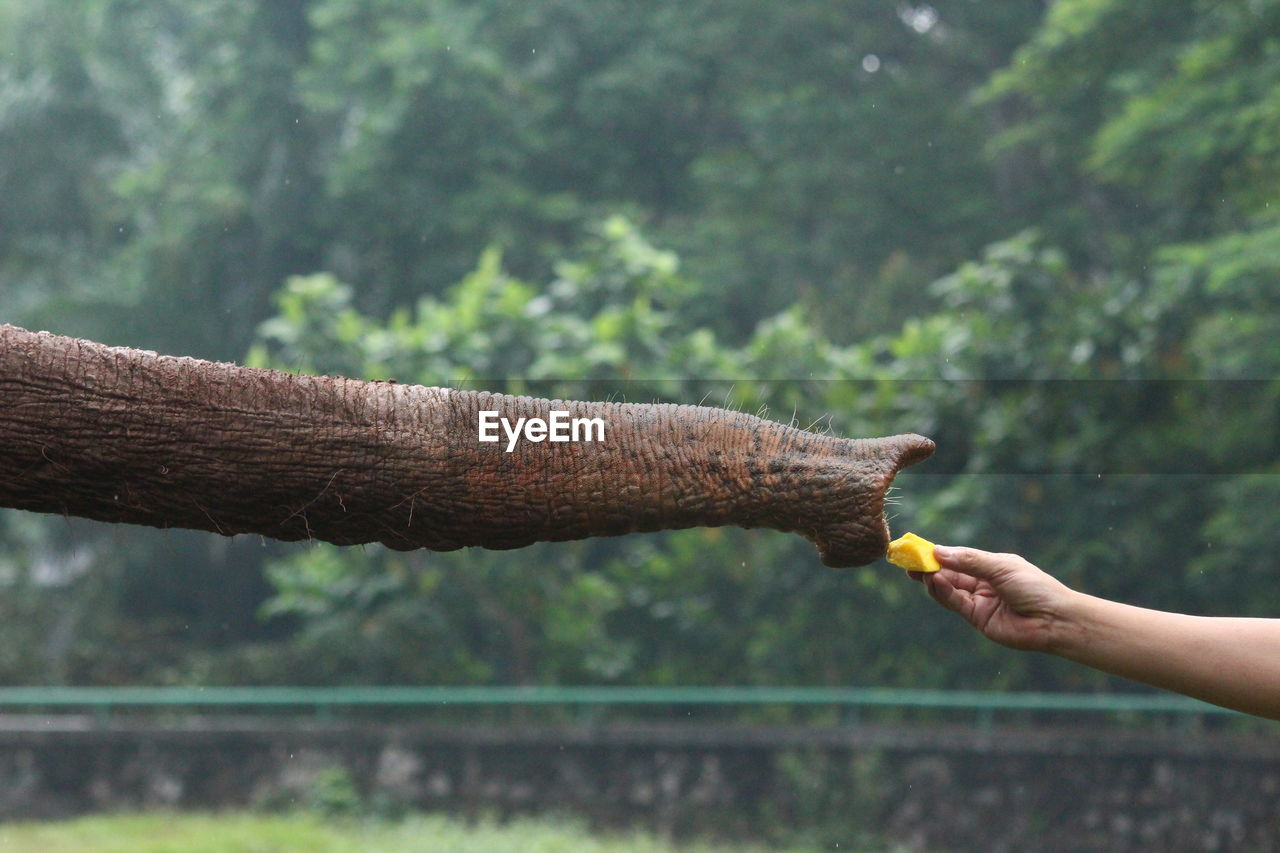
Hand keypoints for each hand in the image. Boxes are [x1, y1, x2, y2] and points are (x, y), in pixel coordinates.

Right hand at [909, 546, 1077, 652]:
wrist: (1054, 619)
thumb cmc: (1035, 587)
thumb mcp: (1000, 566)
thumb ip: (969, 560)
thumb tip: (938, 551)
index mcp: (991, 567)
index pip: (958, 558)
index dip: (937, 554)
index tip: (917, 549)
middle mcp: (982, 584)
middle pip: (949, 574)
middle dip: (928, 568)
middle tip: (907, 562)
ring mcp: (979, 602)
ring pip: (949, 590)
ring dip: (933, 580)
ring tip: (919, 571)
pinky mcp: (978, 619)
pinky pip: (956, 603)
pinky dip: (944, 592)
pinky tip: (936, 581)